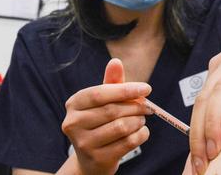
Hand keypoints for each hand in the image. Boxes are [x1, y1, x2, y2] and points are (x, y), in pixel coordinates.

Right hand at [62, 58, 151, 174]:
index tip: (147, 88)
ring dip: (138, 121)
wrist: (92, 159)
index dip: (125, 90)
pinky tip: (141, 132)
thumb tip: (115, 62)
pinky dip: (141, 135)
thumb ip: (111, 82)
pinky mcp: (97, 158)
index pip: (100, 93)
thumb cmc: (100, 122)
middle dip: (135, 107)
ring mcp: (83, 143)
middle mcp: (73, 123)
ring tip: (141, 119)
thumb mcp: (104, 101)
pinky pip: (127, 143)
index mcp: (74, 103)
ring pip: (121, 127)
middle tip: (148, 106)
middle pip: (112, 110)